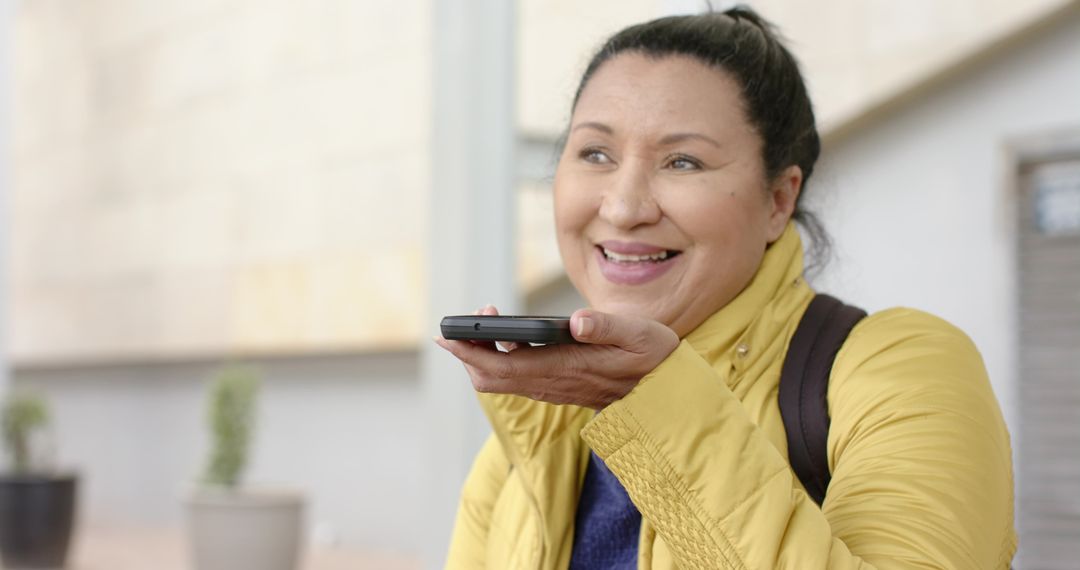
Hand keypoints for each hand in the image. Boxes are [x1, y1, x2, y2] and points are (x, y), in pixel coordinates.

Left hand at [434, 305, 679, 408]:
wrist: (669, 392)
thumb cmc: (655, 358)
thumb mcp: (640, 334)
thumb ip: (608, 326)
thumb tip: (577, 321)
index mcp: (567, 368)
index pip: (505, 366)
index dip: (472, 352)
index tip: (450, 335)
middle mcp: (554, 382)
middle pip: (493, 377)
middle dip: (469, 351)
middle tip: (465, 321)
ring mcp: (554, 387)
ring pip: (503, 379)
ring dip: (484, 353)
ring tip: (486, 319)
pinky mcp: (558, 385)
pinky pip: (518, 377)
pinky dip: (502, 357)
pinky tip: (508, 336)